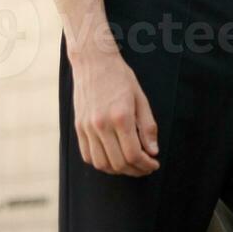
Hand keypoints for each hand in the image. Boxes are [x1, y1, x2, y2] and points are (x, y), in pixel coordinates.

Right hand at [71, 50, 160, 176]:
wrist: (93, 61)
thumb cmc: (120, 77)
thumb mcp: (140, 98)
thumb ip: (147, 126)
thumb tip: (153, 152)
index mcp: (121, 116)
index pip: (133, 154)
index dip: (146, 165)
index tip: (154, 164)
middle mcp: (102, 124)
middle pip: (119, 163)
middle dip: (135, 170)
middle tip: (145, 167)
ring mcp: (87, 127)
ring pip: (102, 164)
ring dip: (118, 170)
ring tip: (130, 165)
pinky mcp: (78, 127)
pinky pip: (88, 155)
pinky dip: (101, 163)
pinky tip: (113, 158)